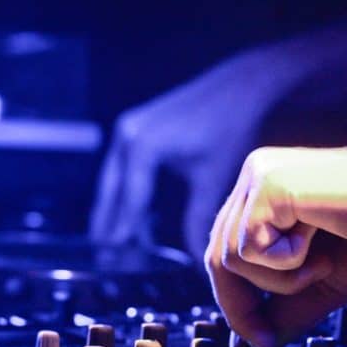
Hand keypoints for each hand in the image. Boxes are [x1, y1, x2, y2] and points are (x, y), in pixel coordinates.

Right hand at [89, 46, 309, 256]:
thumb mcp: (211, 178)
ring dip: (117, 211)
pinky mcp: (135, 127)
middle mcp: (127, 135)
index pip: (129, 202)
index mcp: (142, 148)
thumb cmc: (229, 129)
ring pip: (115, 182)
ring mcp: (128, 128)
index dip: (124, 234)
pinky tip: (135, 218)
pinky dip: (128, 193)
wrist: (240, 86)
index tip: (118, 260)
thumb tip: (196, 259)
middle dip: (110, 226)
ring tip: (116, 244)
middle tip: (107, 259)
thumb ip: (196, 219)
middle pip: (112, 193)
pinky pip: (124, 169)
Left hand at [204, 132, 346, 346]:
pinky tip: (322, 238)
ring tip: (324, 261)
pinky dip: (287, 263)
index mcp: (268, 192)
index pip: (227, 253)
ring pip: (230, 258)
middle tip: (278, 328)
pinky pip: (249, 249)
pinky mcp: (272, 184)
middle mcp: (257, 176)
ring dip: (280, 278)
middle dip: (246, 303)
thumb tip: (261, 344)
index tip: (263, 343)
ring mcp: (261, 176)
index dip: (237, 304)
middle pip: (218, 258)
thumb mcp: (327, 281)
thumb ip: (290, 305)